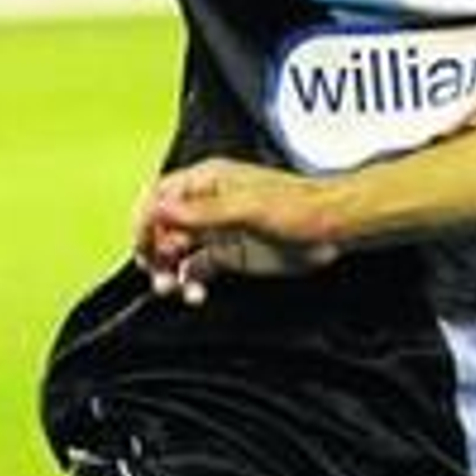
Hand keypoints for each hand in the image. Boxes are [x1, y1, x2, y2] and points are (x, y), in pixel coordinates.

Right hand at [133, 159, 341, 305]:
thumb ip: (204, 211)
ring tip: (170, 287)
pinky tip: (194, 294)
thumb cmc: (300, 205)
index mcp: (208, 181)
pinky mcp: (228, 256)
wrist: (332, 229)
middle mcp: (207, 206)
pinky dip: (189, 284)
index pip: (159, 197)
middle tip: (157, 270)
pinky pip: (194, 271)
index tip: (143, 245)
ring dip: (166, 271)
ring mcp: (216, 232)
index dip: (145, 220)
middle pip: (160, 227)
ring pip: (174, 253)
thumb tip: (163, 209)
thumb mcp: (249, 207)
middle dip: (153, 250)